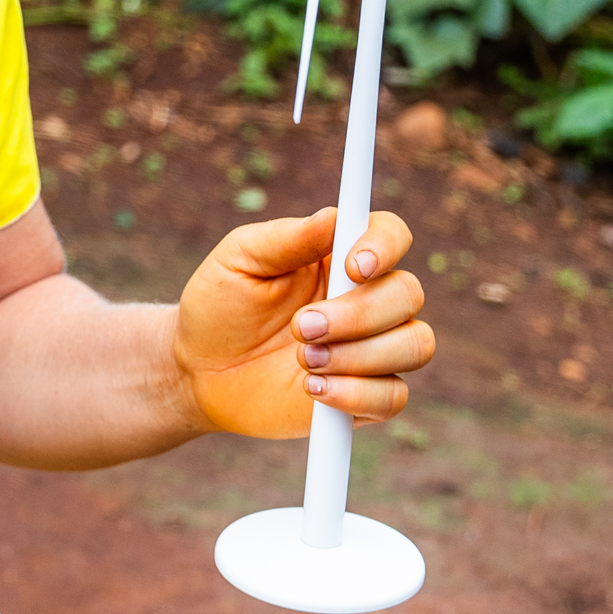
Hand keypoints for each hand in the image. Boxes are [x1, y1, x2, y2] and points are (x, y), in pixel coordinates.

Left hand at [173, 208, 432, 437]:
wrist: (198, 373)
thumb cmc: (220, 307)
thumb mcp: (240, 261)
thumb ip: (287, 238)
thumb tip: (333, 215)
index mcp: (340, 256)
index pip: (391, 235)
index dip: (385, 247)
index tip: (353, 267)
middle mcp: (368, 299)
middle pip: (408, 294)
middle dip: (357, 314)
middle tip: (301, 327)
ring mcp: (373, 350)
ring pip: (414, 345)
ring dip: (360, 355)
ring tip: (304, 361)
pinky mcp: (365, 398)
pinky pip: (394, 397)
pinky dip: (357, 394)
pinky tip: (313, 391)